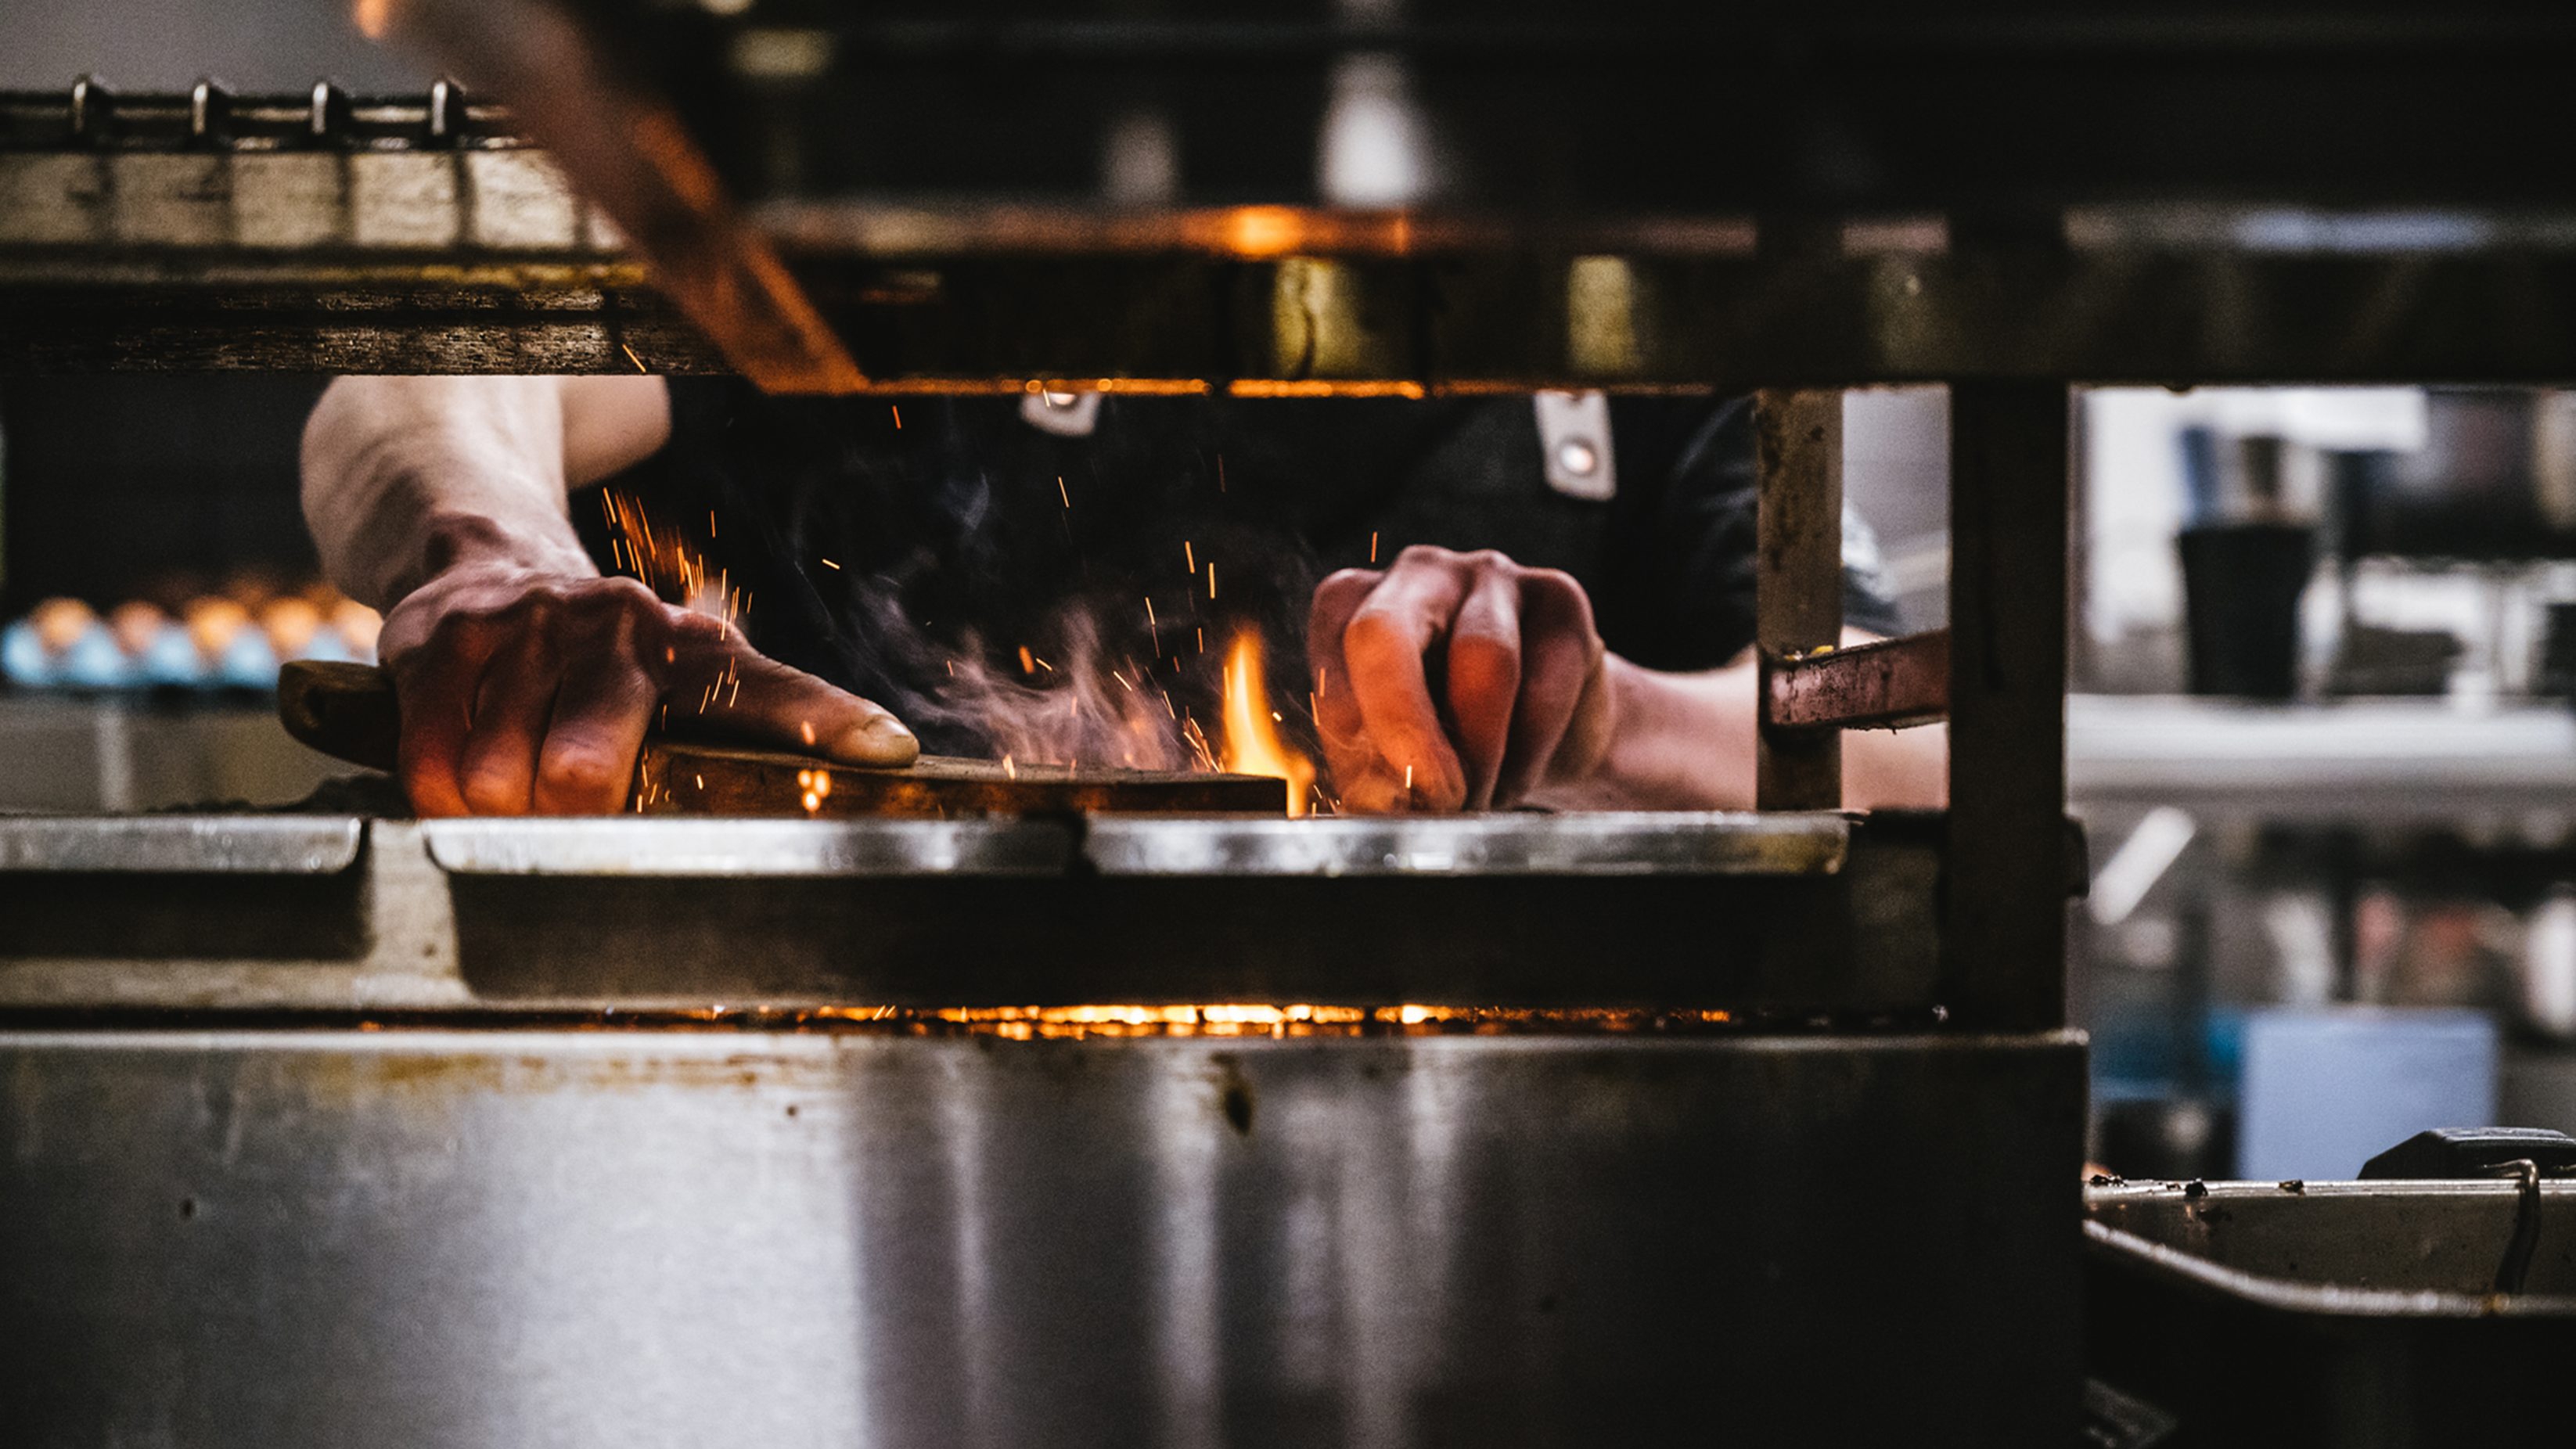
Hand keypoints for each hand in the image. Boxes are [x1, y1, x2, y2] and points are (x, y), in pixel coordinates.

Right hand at [379, 558, 915, 815]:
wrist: (485, 555)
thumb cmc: (595, 665)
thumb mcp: (670, 692)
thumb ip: (720, 755)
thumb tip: (797, 854)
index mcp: (697, 653)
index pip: (771, 692)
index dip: (827, 723)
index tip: (890, 751)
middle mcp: (623, 625)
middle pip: (581, 773)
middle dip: (562, 823)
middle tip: (562, 818)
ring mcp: (532, 626)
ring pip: (495, 778)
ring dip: (494, 811)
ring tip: (509, 783)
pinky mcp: (449, 636)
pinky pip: (433, 760)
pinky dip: (437, 792)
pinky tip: (458, 769)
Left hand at [1308, 547, 1613, 812]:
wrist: (1549, 734)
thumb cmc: (1452, 736)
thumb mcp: (1395, 748)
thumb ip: (1373, 763)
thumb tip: (1370, 801)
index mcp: (1355, 601)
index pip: (1335, 645)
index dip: (1349, 727)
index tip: (1373, 796)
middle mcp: (1418, 573)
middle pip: (1386, 629)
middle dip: (1400, 722)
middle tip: (1426, 796)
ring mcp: (1493, 576)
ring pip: (1484, 659)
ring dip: (1479, 754)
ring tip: (1474, 800)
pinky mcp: (1561, 601)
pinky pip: (1545, 688)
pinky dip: (1526, 756)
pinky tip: (1514, 780)